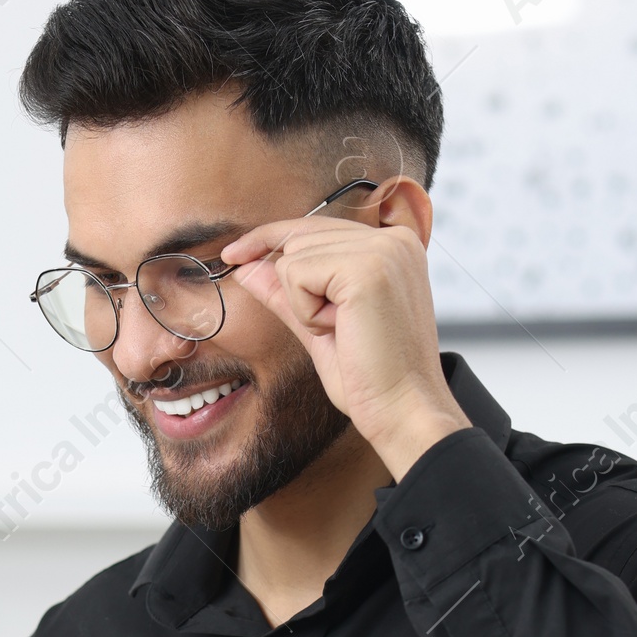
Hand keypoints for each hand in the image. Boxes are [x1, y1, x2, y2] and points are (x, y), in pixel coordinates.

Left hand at [220, 201, 470, 480]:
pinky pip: (297, 274)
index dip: (269, 238)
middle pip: (299, 237)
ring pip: (294, 256)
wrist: (403, 411)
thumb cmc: (371, 379)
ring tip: (346, 331)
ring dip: (305, 305)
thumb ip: (286, 292)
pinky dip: (307, 311)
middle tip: (341, 329)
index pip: (315, 225)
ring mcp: (382, 248)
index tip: (232, 255)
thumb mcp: (318, 327)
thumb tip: (246, 266)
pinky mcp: (367, 267)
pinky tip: (341, 330)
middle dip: (298, 290)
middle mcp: (392, 238)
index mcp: (392, 246)